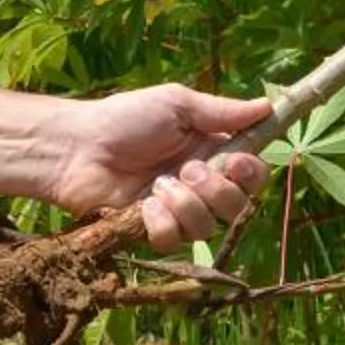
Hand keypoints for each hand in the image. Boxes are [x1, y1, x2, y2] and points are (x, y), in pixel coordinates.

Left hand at [41, 86, 271, 248]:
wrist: (76, 146)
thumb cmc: (124, 118)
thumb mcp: (176, 104)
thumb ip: (221, 111)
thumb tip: (268, 107)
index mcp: (210, 151)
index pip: (252, 174)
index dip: (251, 173)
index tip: (235, 161)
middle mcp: (199, 185)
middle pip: (239, 206)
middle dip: (218, 190)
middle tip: (188, 169)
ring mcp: (176, 210)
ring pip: (208, 226)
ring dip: (186, 204)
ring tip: (159, 183)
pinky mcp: (151, 230)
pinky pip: (174, 239)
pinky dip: (162, 222)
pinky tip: (145, 204)